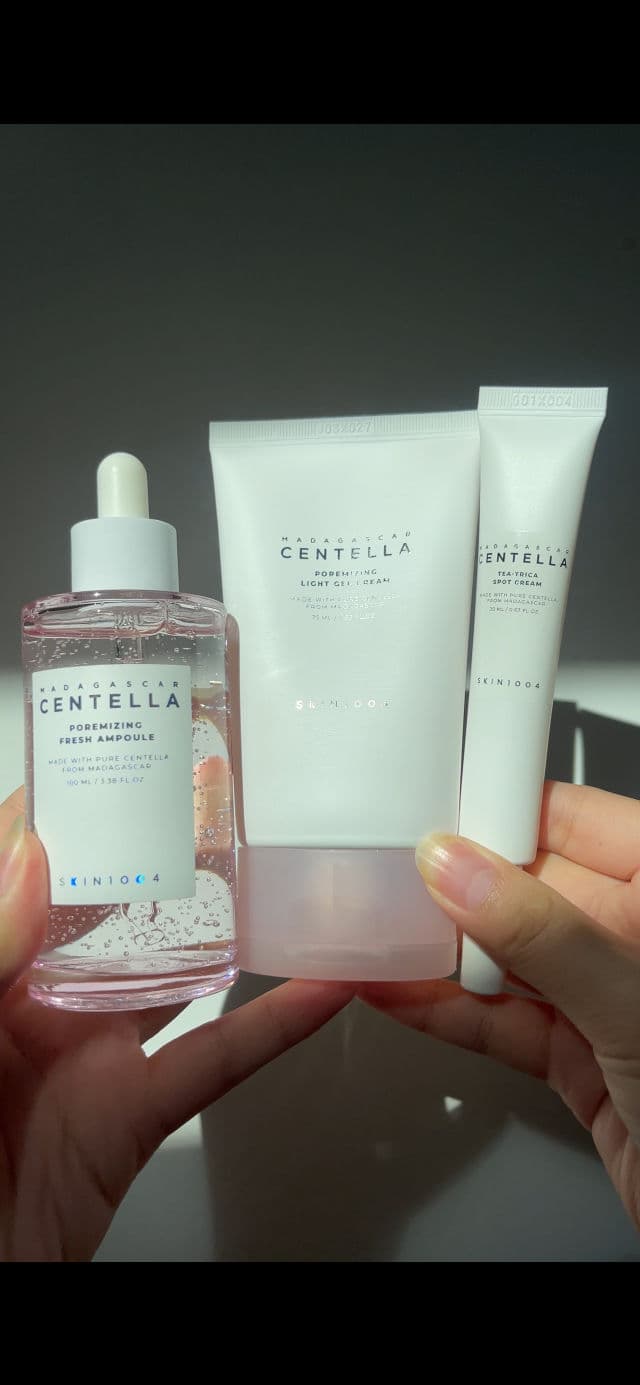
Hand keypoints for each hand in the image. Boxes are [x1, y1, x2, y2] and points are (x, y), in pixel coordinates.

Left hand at [0, 787, 352, 1260]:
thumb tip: (28, 856)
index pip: (21, 864)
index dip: (64, 806)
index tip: (114, 754)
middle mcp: (33, 997)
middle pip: (107, 904)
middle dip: (156, 848)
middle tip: (210, 791)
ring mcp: (86, 1053)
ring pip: (172, 972)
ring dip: (225, 925)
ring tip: (276, 865)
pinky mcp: (132, 1114)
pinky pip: (215, 1061)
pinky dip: (274, 1026)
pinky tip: (320, 988)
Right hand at [360, 780, 639, 1230]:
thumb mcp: (636, 1007)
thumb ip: (546, 938)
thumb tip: (463, 872)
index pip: (577, 819)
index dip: (504, 806)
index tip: (436, 802)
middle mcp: (637, 940)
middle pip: (529, 887)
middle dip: (454, 883)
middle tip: (385, 870)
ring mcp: (610, 1001)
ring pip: (508, 957)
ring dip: (438, 950)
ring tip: (374, 929)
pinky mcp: (582, 1060)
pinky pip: (504, 1020)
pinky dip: (448, 1010)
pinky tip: (399, 991)